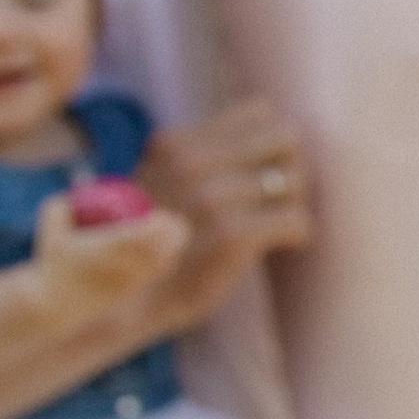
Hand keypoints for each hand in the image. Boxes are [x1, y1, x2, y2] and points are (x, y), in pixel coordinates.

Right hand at [27, 186, 191, 314]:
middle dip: (174, 236)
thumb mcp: (49, 228)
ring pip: (159, 266)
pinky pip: (151, 277)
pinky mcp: (127, 295)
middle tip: (174, 222)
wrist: (52, 304)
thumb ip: (64, 203)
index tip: (160, 213)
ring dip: (172, 250)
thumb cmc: (51, 262)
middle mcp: (122, 268)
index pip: (143, 236)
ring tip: (176, 234)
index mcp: (107, 251)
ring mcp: (127, 284)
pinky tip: (165, 253)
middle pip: (159, 251)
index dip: (158, 226)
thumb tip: (82, 182)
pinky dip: (161, 264)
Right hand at [139, 100, 312, 323]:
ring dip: (292, 203)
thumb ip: (201, 159)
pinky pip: (295, 218)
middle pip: (285, 138)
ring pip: (294, 179)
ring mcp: (211, 197)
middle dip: (290, 167)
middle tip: (280, 198)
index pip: (259, 115)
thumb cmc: (150, 246)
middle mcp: (192, 163)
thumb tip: (275, 135)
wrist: (119, 304)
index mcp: (176, 144)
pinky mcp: (231, 235)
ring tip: (276, 225)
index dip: (270, 144)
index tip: (265, 172)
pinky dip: (298, 233)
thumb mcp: (161, 182)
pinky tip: (286, 245)